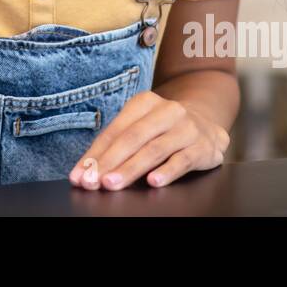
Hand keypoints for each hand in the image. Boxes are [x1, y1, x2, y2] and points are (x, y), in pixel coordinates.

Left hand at [68, 91, 229, 190]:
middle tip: (92, 181)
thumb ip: (117, 145)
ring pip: (154, 149)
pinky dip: (167, 172)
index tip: (79, 174)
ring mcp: (186, 128)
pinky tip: (153, 182)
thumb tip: (87, 170)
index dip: (95, 154)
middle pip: (132, 138)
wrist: (208, 124)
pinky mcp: (202, 146)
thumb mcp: (142, 127)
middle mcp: (166, 111)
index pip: (115, 131)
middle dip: (109, 162)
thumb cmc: (164, 129)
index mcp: (144, 102)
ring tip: (112, 183)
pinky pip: (182, 160)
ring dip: (130, 169)